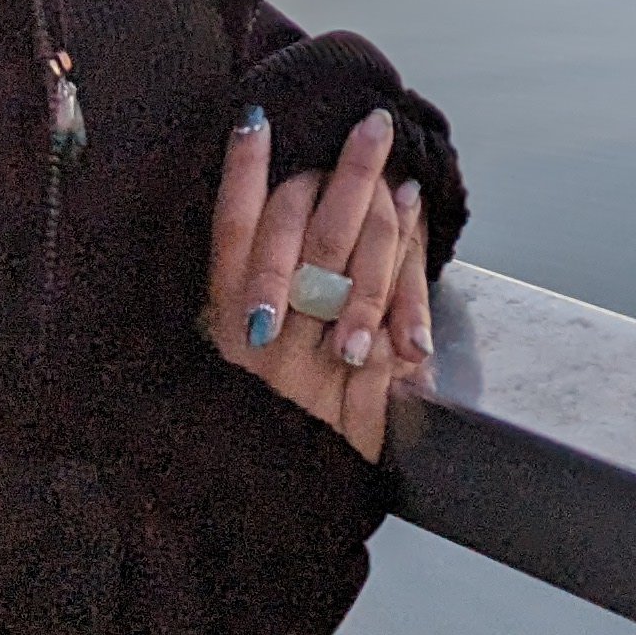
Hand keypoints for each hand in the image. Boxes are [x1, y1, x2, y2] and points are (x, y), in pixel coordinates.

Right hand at [204, 105, 434, 463]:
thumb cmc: (243, 427)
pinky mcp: (360, 397)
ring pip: (356, 273)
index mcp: (222, 333)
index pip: (231, 237)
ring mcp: (316, 372)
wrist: (273, 515)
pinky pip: (390, 316)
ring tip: (399, 170)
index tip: (255, 119)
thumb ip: (238, 295)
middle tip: (371, 124)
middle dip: (344, 174)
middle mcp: (265, 348)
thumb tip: (269, 208)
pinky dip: (404, 263)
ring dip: (383, 213)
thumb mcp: (222, 362)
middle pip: (310, 241)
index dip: (241, 176)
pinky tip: (413, 221)